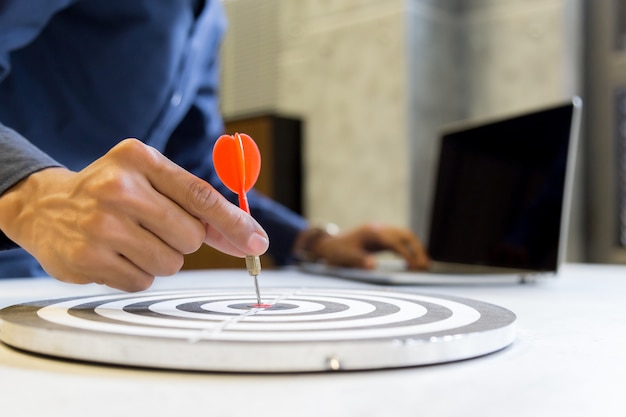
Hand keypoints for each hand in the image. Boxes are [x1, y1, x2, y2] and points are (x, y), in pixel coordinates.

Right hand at [0, 139, 267, 290]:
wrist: (46, 207)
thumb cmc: (112, 193)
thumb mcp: (150, 180)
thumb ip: (197, 205)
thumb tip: (247, 236)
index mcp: (139, 159)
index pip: (200, 195)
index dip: (233, 223)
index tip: (257, 242)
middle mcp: (118, 188)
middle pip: (190, 236)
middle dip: (183, 241)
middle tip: (156, 228)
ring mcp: (100, 224)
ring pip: (170, 263)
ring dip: (160, 259)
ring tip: (132, 240)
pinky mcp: (88, 258)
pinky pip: (143, 281)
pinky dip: (138, 273)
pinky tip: (116, 255)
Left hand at [296, 223, 428, 269]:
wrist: (329, 244)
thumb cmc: (337, 251)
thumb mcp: (345, 258)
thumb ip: (358, 261)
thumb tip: (373, 266)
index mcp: (371, 232)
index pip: (394, 241)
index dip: (406, 253)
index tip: (415, 266)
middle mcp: (379, 229)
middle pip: (405, 235)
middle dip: (418, 250)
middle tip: (425, 267)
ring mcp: (382, 231)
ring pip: (405, 236)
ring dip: (416, 249)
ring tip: (424, 266)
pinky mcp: (382, 237)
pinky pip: (400, 240)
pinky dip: (409, 250)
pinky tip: (413, 263)